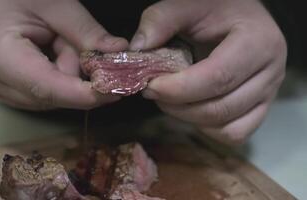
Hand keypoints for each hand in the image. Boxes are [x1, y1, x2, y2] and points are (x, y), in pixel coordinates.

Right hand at [0, 0, 127, 109]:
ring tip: (58, 44)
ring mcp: (0, 89)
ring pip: (55, 98)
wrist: (1, 0)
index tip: (114, 89)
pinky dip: (60, 78)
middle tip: (78, 44)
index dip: (83, 94)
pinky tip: (53, 55)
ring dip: (69, 74)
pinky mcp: (10, 93)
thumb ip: (87, 32)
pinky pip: (48, 96)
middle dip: (78, 75)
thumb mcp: (58, 5)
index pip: (46, 87)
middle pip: (54, 96)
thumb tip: (119, 53)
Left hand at [131, 0, 286, 144]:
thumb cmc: (215, 9)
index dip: (179, 89)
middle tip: (154, 92)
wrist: (240, 16)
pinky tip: (192, 109)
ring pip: (228, 128)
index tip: (150, 86)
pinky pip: (235, 134)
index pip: (217, 77)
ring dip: (191, 120)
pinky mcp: (261, 108)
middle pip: (221, 108)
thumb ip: (161, 21)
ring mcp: (269, 94)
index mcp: (257, 41)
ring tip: (172, 100)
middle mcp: (271, 71)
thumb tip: (139, 49)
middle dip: (178, 107)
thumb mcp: (187, 5)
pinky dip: (208, 129)